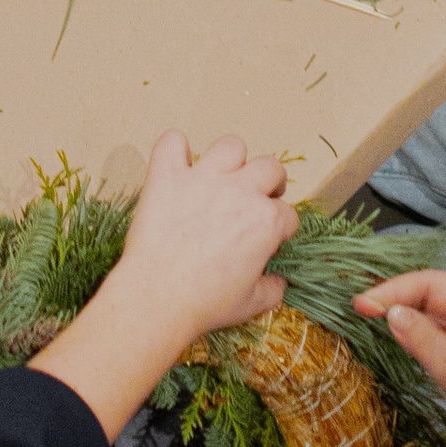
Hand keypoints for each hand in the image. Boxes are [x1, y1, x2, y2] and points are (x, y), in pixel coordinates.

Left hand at [28, 129, 297, 440]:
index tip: (269, 239)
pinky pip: (172, 142)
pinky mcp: (168, 175)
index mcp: (265, 222)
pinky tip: (177, 166)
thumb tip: (279, 282)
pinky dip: (175, 150)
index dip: (280, 228)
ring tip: (223, 178)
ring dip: (231, 161)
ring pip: (230, 146)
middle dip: (270, 182)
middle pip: (270, 167)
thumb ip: (272, 289)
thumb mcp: (251, 304)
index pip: (287, 214)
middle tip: (257, 198)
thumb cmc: (205, 303)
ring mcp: (203, 178)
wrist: (158, 297)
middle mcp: (239, 191)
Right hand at [352, 267, 445, 405]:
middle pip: (435, 302)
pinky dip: (433, 352)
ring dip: (415, 330)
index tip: (361, 306)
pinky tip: (415, 354)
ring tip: (382, 327)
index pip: (428, 285)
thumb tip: (394, 316)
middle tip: (365, 313)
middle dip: (401, 306)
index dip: (392, 291)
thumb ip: (425, 344)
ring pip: (443, 327)